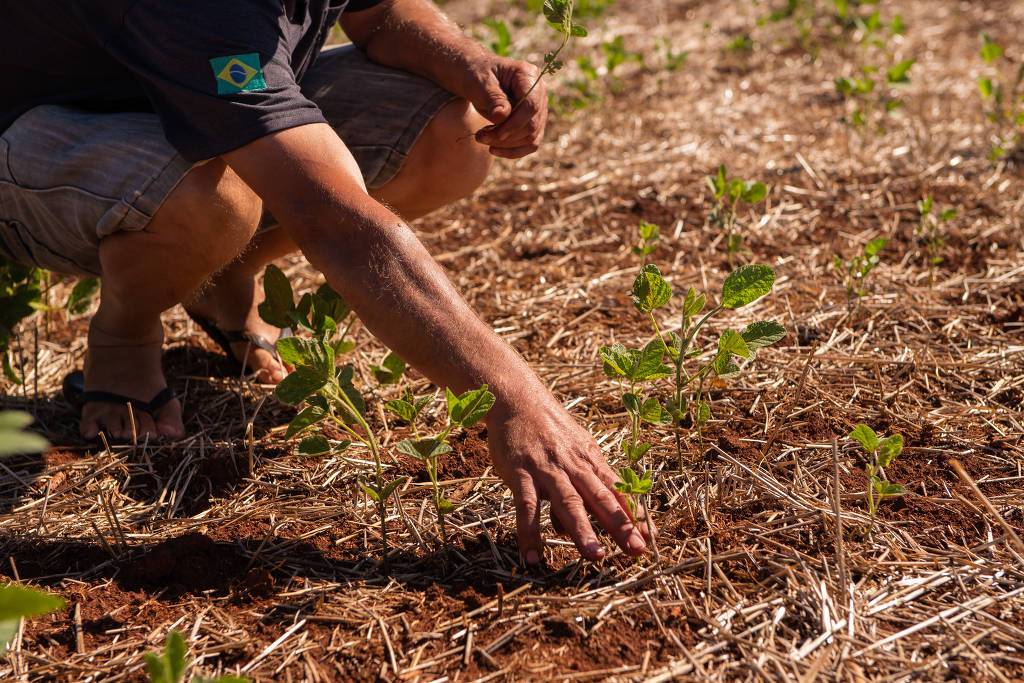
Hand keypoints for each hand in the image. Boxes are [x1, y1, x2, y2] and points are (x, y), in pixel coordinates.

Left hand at [459, 55, 547, 158]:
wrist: (474, 76)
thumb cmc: (476, 74)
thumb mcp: (479, 82)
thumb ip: (492, 98)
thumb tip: (501, 117)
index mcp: (528, 76)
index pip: (531, 105)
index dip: (515, 124)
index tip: (494, 134)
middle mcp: (539, 93)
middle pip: (532, 124)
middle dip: (506, 136)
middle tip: (479, 136)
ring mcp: (539, 109)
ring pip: (531, 137)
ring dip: (506, 144)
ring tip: (482, 137)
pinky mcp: (533, 123)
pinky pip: (530, 144)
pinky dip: (512, 151)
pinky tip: (493, 149)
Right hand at [486, 398, 654, 563]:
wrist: (518, 400)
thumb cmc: (549, 431)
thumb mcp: (573, 452)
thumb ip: (577, 489)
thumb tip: (571, 528)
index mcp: (590, 461)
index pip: (617, 491)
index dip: (634, 514)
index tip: (650, 538)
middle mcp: (573, 467)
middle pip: (600, 498)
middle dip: (620, 525)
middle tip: (636, 550)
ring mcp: (547, 470)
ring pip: (568, 502)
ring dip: (582, 530)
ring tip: (595, 556)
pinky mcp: (520, 473)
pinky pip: (526, 506)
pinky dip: (529, 532)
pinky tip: (533, 557)